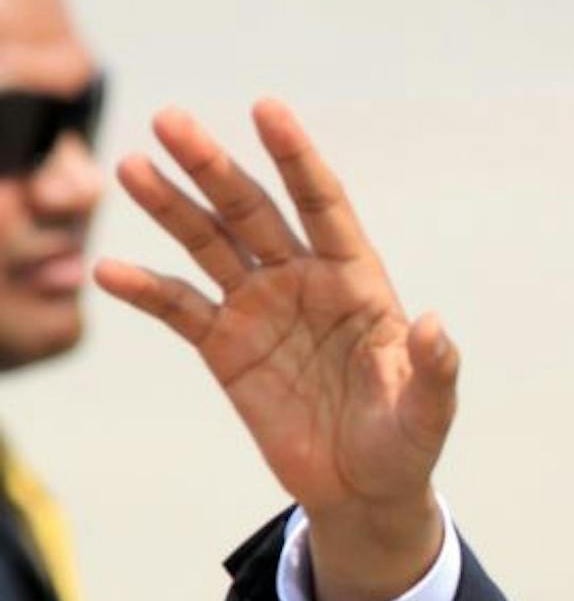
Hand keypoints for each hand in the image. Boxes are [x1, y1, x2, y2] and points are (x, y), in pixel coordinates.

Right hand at [93, 100, 458, 600]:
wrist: (363, 490)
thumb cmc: (406, 444)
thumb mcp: (429, 413)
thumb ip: (435, 369)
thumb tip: (436, 326)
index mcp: (358, 282)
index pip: (324, 206)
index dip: (297, 159)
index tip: (267, 110)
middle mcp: (304, 282)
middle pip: (253, 212)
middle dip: (214, 168)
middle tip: (170, 120)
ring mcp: (261, 310)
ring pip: (209, 245)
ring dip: (171, 207)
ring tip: (130, 168)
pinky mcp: (227, 348)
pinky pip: (180, 310)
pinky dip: (146, 290)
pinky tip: (109, 270)